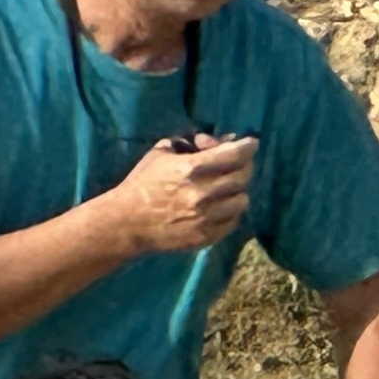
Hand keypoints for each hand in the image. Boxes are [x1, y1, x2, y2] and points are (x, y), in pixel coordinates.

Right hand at [99, 135, 257, 257]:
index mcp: (191, 169)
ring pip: (242, 200)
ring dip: (237, 190)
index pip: (234, 154)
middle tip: (238, 163)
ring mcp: (207, 218)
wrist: (126, 223)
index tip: (252, 142)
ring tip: (226, 187)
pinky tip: (220, 206)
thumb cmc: (142, 183)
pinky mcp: (206, 237)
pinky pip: (233, 222)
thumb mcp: (161, 153)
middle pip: (243, 176)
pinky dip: (231, 211)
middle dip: (244, 165)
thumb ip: (189, 144)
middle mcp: (203, 194)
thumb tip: (215, 141)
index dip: (247, 146)